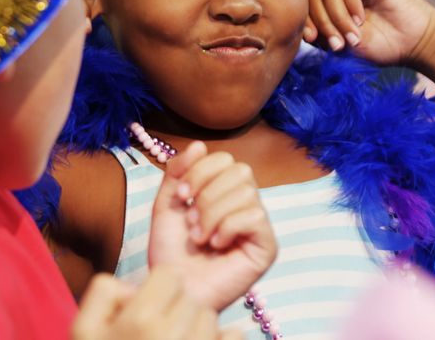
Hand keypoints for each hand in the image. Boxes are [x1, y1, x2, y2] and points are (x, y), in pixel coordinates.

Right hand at [71, 269, 238, 339]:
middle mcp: (174, 336)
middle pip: (191, 298)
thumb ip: (105, 294)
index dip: (158, 290)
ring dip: (195, 329)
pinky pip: (233, 336)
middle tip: (154, 338)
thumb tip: (135, 287)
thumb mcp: (83, 331)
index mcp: (141, 321)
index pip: (170, 276)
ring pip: (210, 318)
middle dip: (175, 312)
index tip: (146, 311)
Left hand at [147, 142, 277, 310]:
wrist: (172, 289)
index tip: (181, 195)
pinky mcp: (267, 246)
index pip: (225, 159)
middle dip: (208, 193)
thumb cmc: (171, 253)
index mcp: (224, 192)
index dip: (201, 170)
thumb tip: (200, 145)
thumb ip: (178, 172)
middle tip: (191, 219)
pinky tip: (216, 245)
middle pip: (241, 170)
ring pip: (246, 193)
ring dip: (213, 215)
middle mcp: (246, 205)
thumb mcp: (167, 205)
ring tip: (200, 237)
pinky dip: (228, 228)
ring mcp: (259, 226)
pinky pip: (255, 216)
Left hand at [305, 0, 434, 65]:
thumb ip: (324, 37)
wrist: (414, 44)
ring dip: (338, 17)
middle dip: (323, 23)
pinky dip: (350, 2)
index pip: (308, 8)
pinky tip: (361, 19)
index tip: (312, 39)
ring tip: (354, 36)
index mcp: (332, 8)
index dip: (306, 22)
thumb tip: (304, 31)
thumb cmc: (382, 48)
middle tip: (338, 44)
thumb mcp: (346, 47)